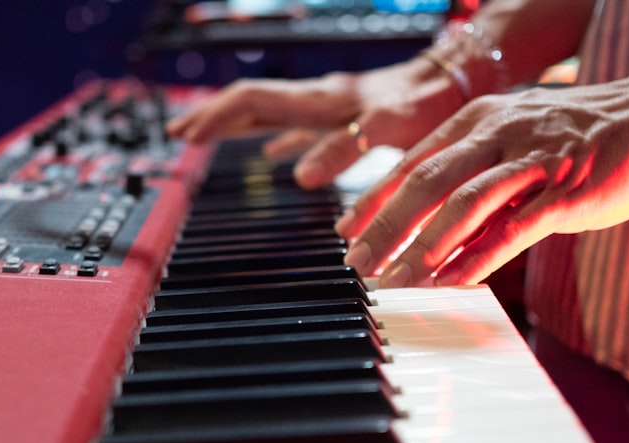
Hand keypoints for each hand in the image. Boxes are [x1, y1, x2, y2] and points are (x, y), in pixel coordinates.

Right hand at [167, 59, 464, 188]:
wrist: (454, 80)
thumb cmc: (425, 103)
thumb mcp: (386, 129)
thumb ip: (342, 150)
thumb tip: (297, 176)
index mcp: (319, 100)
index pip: (252, 101)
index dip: (216, 117)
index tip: (186, 136)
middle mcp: (316, 99)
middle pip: (248, 102)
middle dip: (209, 116)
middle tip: (174, 135)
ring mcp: (325, 108)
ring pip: (266, 112)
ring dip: (231, 124)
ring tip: (201, 136)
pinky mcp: (341, 118)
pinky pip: (295, 126)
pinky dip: (272, 137)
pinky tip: (272, 152)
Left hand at [335, 74, 628, 287]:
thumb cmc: (579, 137)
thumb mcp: (514, 145)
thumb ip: (474, 181)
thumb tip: (431, 230)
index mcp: (478, 120)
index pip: (411, 163)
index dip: (374, 200)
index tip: (346, 232)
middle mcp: (497, 134)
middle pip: (426, 182)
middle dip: (385, 227)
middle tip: (357, 264)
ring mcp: (532, 160)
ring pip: (463, 202)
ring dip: (424, 246)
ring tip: (397, 281)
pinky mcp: (565, 190)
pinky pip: (513, 228)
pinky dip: (477, 258)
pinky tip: (453, 283)